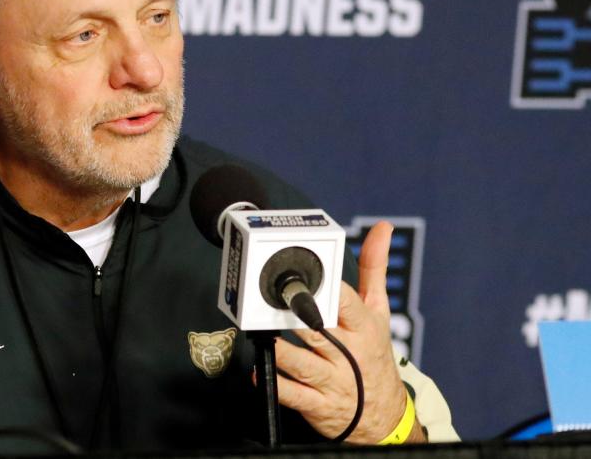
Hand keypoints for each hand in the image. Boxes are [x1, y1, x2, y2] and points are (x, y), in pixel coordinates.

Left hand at [274, 221, 420, 442]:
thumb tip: (382, 227)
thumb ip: (373, 268)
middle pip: (320, 332)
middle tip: (278, 303)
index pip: (347, 304)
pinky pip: (294, 395)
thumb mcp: (379, 311)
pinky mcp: (318, 405)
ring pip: (305, 364)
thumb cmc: (375, 353)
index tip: (310, 277)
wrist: (384, 415)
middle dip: (300, 318)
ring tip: (265, 335)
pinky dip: (276, 384)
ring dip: (284, 351)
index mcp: (363, 327)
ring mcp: (333, 381)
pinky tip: (257, 372)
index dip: (329, 291)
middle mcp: (348, 353)